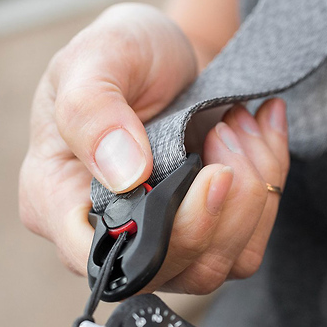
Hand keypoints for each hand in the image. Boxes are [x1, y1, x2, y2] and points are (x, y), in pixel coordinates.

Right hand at [19, 3, 289, 293]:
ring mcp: (160, 242)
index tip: (208, 175)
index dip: (155, 238)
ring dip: (250, 195)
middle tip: (225, 130)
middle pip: (172, 268)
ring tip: (239, 126)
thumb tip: (126, 177)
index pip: (94, 258)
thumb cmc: (122, 58)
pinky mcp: (202, 236)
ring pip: (218, 265)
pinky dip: (267, 192)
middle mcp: (109, 233)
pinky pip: (246, 247)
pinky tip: (259, 140)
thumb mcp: (96, 60)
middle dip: (221, 204)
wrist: (163, 59)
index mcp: (58, 200)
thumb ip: (92, 112)